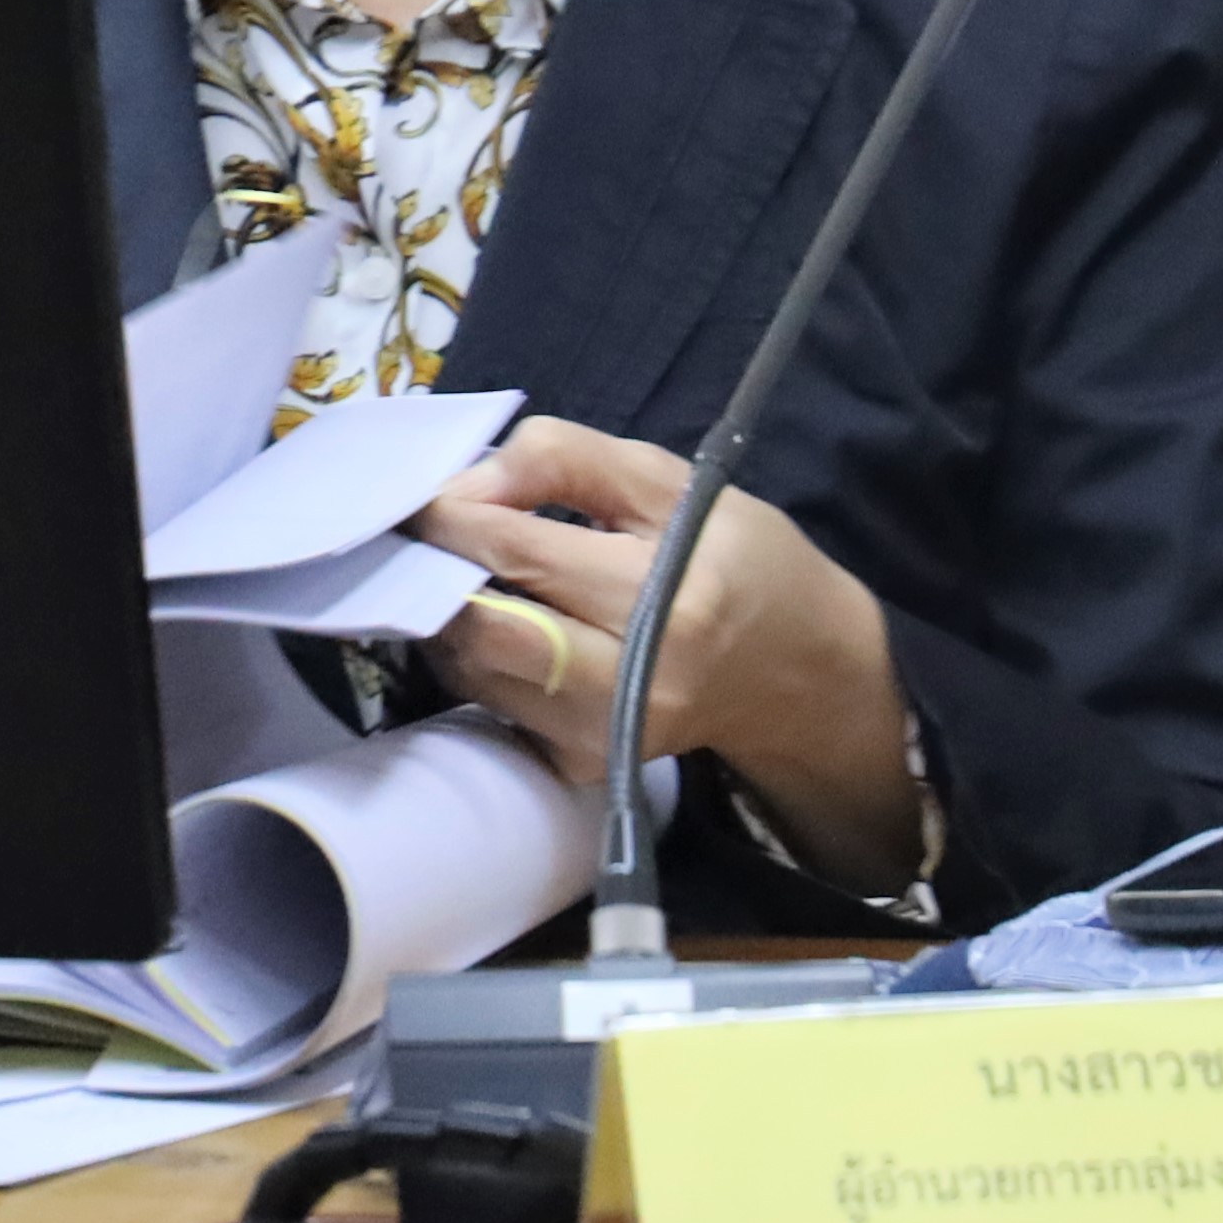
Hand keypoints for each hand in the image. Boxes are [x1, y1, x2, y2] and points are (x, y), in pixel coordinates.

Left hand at [409, 417, 923, 895]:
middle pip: (483, 628)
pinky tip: (506, 624)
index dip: (452, 516)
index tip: (429, 493)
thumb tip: (467, 481)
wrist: (793, 670)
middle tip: (433, 535)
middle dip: (437, 573)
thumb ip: (565, 459)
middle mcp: (635, 682)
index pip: (520, 552)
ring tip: (469, 573)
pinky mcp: (583, 764)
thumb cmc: (731, 557)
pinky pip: (491, 704)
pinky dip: (477, 658)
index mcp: (667, 599)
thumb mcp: (668, 480)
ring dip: (451, 615)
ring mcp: (605, 735)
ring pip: (474, 671)